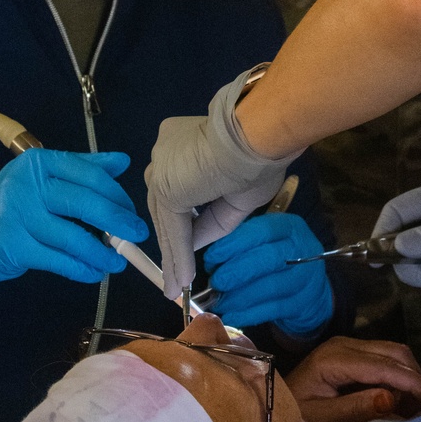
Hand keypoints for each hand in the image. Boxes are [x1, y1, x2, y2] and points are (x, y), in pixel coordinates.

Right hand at [0, 149, 147, 300]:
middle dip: (117, 222)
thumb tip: (122, 161)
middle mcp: (25, 184)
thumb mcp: (44, 179)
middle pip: (83, 203)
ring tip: (117, 262)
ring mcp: (16, 215)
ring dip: (101, 253)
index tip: (132, 212)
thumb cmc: (14, 206)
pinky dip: (81, 269)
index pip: (88, 174)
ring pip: (73, 237)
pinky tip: (94, 273)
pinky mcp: (12, 246)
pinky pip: (58, 260)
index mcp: (38, 162)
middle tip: (137, 236)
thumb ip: (83, 169)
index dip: (116, 195)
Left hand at [145, 70, 293, 298]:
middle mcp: (164, 153)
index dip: (183, 219)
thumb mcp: (236, 194)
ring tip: (175, 286)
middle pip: (165, 207)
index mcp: (180, 142)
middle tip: (175, 274)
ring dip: (173, 257)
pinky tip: (181, 280)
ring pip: (167, 222)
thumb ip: (213, 218)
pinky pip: (173, 230)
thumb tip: (197, 243)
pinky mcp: (166, 189)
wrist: (259, 135)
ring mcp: (161, 170)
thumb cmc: (259, 156)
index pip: (177, 188)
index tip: (190, 244)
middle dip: (172, 242)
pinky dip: (178, 257)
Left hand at [203, 213, 333, 335]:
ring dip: (240, 296)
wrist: (310, 290)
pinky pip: (273, 309)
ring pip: (270, 287)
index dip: (234, 244)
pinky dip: (249, 314)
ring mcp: (306, 278)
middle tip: (215, 282)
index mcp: (289, 227)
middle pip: (268, 259)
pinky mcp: (303, 303)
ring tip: (219, 302)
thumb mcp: (264, 242)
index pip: (261, 230)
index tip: (211, 258)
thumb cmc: (277, 261)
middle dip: (236, 271)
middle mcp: (303, 249)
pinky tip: (231, 315)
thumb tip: (209, 260)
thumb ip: (240, 244)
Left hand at [286, 337, 420, 421]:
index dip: (414, 384)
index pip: (385, 366)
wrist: (271, 407)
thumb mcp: (322, 420)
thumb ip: (356, 409)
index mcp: (335, 359)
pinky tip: (408, 399)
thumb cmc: (294, 418)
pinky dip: (401, 376)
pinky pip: (385, 359)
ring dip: (412, 377)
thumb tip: (392, 398)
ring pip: (394, 353)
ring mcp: (348, 346)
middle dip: (418, 379)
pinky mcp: (351, 354)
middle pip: (395, 353)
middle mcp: (344, 344)